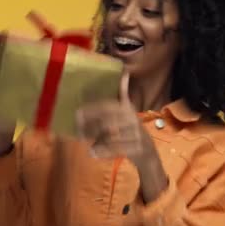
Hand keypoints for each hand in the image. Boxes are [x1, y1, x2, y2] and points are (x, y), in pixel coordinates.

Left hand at [75, 72, 167, 201]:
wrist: (148, 152)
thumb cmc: (132, 129)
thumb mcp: (128, 110)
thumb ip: (123, 93)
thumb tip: (125, 73)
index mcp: (128, 110)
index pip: (108, 107)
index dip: (92, 110)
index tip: (77, 113)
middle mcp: (133, 121)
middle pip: (107, 122)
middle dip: (90, 127)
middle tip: (77, 130)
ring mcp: (137, 135)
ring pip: (111, 138)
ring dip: (95, 140)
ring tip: (83, 141)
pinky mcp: (137, 149)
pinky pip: (117, 150)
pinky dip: (103, 152)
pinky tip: (92, 152)